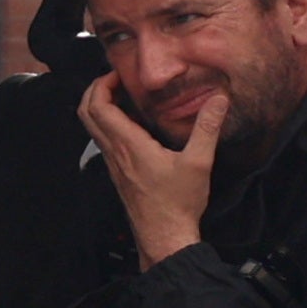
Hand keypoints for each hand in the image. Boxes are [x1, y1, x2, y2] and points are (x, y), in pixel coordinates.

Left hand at [76, 67, 221, 265]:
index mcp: (128, 145)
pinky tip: (132, 123)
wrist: (163, 235)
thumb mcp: (199, 162)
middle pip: (87, 114)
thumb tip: (219, 100)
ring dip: (100, 107)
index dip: (102, 84)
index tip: (119, 72)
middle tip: (115, 78)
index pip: (99, 107)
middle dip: (95, 90)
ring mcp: (113, 163)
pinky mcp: (118, 173)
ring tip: (124, 95)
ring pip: (93, 128)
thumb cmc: (178, 202)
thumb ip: (207, 128)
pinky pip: (104, 141)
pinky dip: (109, 124)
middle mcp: (114, 152)